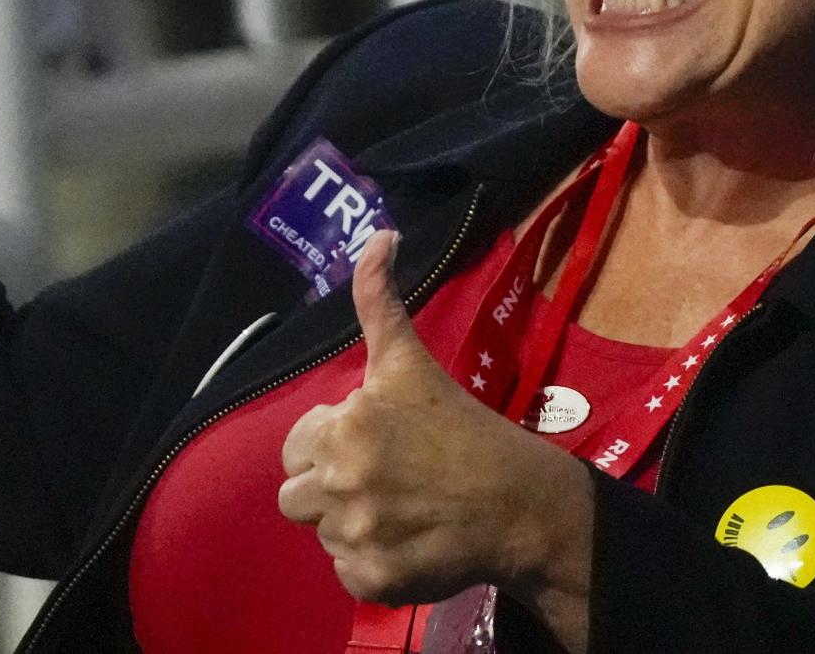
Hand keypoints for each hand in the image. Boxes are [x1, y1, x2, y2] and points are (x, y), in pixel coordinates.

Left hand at [280, 234, 594, 639]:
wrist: (518, 502)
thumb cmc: (463, 426)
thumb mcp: (412, 361)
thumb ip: (379, 300)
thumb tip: (378, 234)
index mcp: (345, 426)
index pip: (296, 446)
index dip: (330, 443)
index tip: (373, 442)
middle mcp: (342, 481)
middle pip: (296, 495)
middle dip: (332, 486)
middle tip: (385, 477)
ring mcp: (356, 535)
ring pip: (321, 533)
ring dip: (352, 523)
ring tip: (400, 507)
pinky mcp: (371, 580)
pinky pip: (346, 572)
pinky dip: (372, 562)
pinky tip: (408, 540)